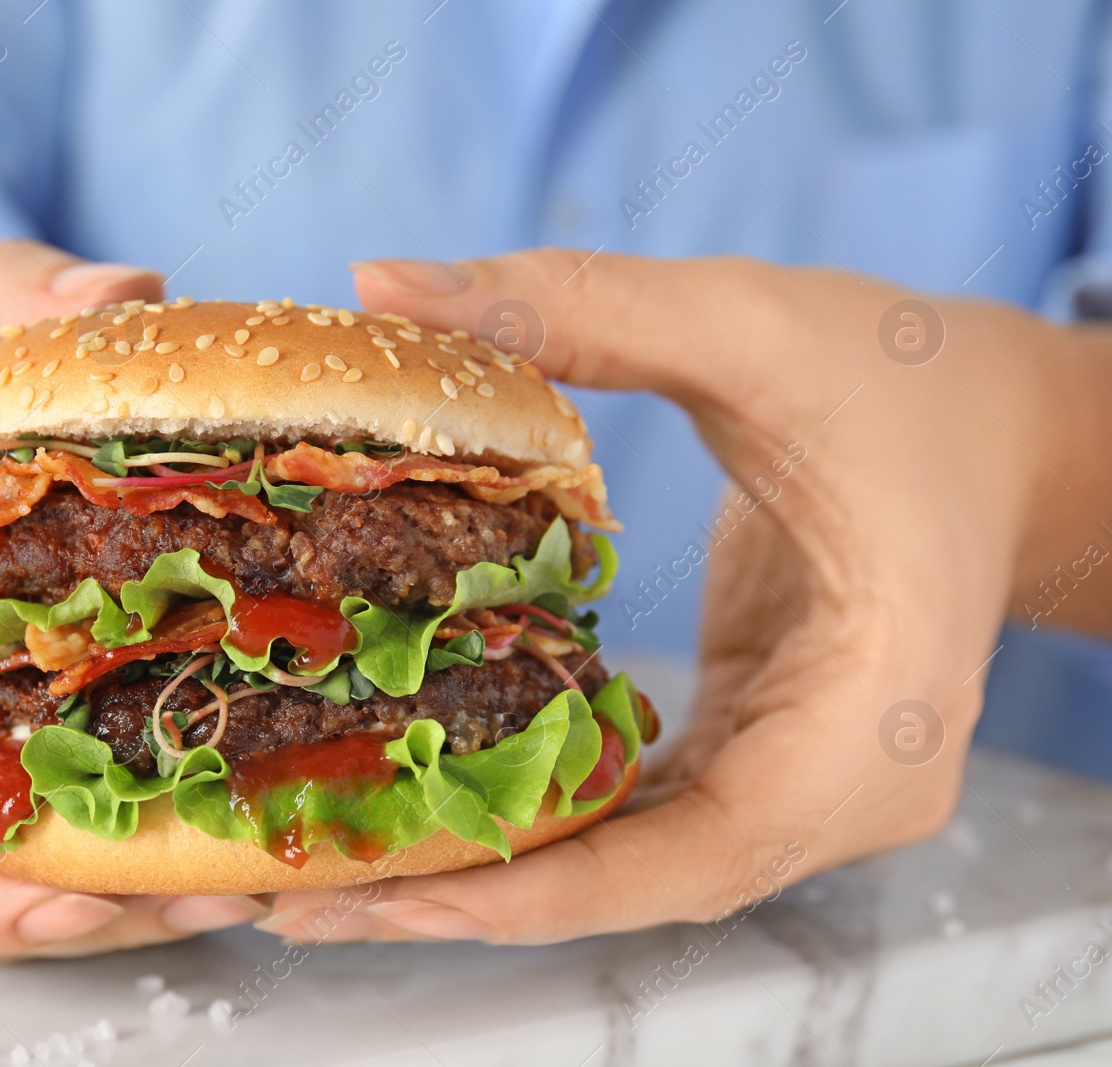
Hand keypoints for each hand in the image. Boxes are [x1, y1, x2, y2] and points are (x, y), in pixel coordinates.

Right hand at [0, 241, 267, 956]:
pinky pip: (73, 811)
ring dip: (137, 892)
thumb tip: (122, 293)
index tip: (69, 908)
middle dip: (81, 914)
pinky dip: (149, 829)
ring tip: (259, 877)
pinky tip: (247, 808)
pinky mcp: (9, 745)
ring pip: (26, 870)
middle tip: (217, 897)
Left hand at [259, 250, 1103, 942]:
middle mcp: (853, 786)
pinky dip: (548, 825)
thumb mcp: (746, 325)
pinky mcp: (773, 758)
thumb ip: (571, 302)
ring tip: (339, 877)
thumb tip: (382, 280)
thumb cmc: (904, 376)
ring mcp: (815, 785)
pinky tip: (438, 811)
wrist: (999, 424)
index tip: (393, 900)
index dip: (541, 890)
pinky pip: (650, 821)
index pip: (700, 850)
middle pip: (649, 884)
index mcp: (876, 712)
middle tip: (310, 900)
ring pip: (642, 868)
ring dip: (497, 876)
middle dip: (481, 898)